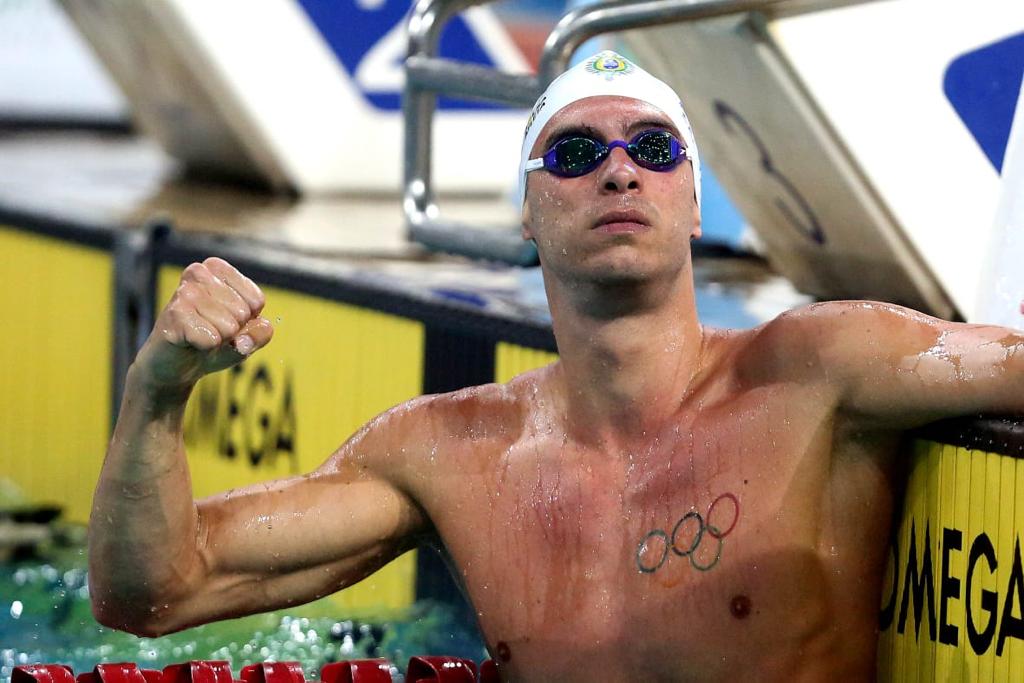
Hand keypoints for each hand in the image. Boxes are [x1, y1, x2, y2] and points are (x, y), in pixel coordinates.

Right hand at [133, 257, 272, 396]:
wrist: (175, 364)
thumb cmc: (211, 342)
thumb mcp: (246, 337)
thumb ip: (259, 334)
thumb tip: (245, 339)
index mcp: (217, 269)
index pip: (256, 300)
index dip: (247, 321)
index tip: (225, 321)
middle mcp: (199, 273)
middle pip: (243, 312)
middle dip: (232, 331)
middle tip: (210, 331)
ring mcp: (185, 292)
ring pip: (229, 326)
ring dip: (218, 339)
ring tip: (200, 336)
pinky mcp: (174, 315)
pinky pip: (211, 339)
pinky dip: (206, 347)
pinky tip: (190, 342)